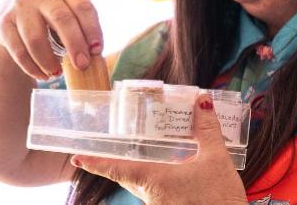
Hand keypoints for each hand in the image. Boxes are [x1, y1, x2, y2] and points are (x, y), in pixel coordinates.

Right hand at [0, 0, 103, 80]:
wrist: (12, 14)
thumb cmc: (50, 20)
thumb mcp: (68, 16)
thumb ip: (82, 32)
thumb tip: (93, 58)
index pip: (83, 6)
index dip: (92, 29)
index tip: (97, 50)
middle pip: (61, 19)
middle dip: (74, 45)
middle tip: (82, 65)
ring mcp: (20, 7)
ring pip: (36, 39)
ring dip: (49, 61)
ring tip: (56, 74)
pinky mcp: (3, 24)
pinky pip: (18, 51)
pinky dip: (32, 67)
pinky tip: (41, 75)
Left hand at [72, 94, 248, 204]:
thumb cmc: (220, 197)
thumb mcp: (216, 159)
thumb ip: (207, 129)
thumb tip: (202, 101)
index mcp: (154, 179)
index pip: (115, 169)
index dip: (94, 163)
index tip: (76, 158)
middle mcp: (151, 195)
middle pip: (127, 176)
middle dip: (119, 162)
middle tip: (113, 145)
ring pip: (143, 185)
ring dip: (142, 169)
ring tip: (149, 151)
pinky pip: (157, 192)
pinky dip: (158, 178)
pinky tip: (173, 170)